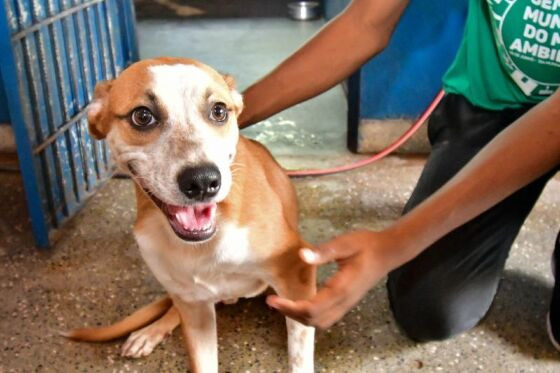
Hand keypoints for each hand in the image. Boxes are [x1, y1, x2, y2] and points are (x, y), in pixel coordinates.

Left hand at [267, 229, 398, 328]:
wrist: (388, 252)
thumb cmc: (367, 245)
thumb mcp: (345, 243)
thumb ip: (324, 251)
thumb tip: (302, 255)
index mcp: (341, 288)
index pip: (311, 308)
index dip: (290, 307)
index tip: (272, 299)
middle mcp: (344, 301)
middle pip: (313, 320)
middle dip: (290, 313)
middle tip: (272, 301)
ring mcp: (347, 304)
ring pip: (320, 323)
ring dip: (300, 317)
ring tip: (284, 304)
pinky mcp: (347, 303)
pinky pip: (326, 318)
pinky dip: (310, 316)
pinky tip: (301, 304)